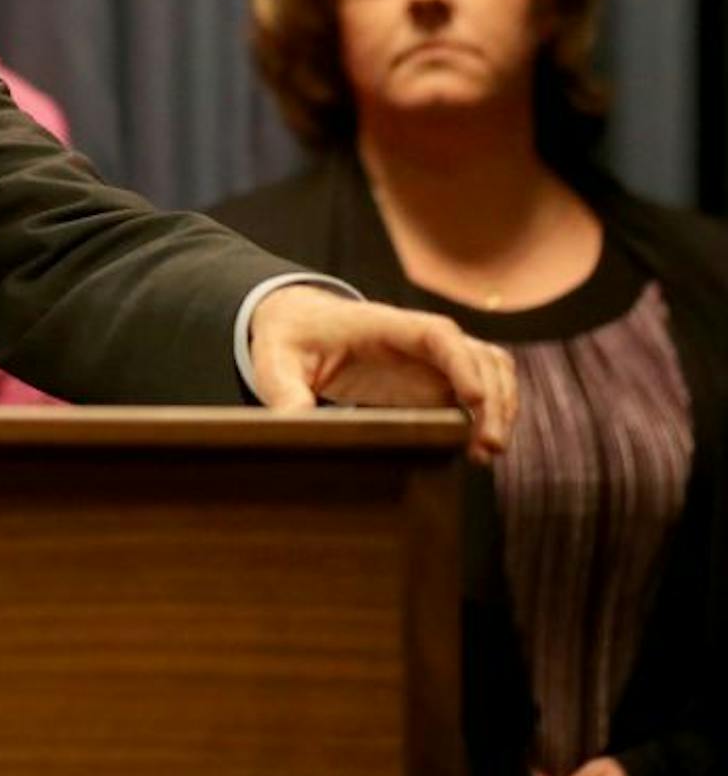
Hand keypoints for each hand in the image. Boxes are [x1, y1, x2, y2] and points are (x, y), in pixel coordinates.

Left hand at [249, 286, 515, 462]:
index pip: (436, 334)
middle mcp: (417, 337)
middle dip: (492, 398)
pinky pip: (479, 385)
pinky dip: (491, 410)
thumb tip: (293, 427)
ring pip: (489, 368)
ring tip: (485, 452)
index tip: (475, 399)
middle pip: (476, 355)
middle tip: (486, 448)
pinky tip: (477, 447)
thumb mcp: (274, 363)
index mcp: (381, 325)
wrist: (297, 323)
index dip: (462, 363)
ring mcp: (430, 356)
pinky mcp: (433, 376)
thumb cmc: (288, 338)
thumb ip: (283, 393)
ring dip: (500, 406)